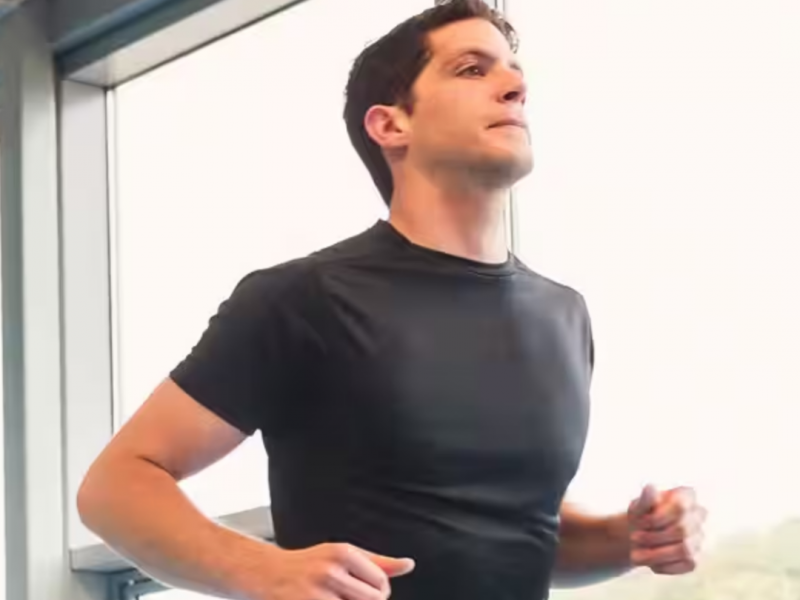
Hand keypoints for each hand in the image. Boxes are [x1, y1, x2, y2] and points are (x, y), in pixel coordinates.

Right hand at [258, 542, 414, 599]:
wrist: (266, 573)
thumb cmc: (310, 564)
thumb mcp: (343, 555)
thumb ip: (377, 563)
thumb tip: (409, 565)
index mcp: (342, 553)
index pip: (382, 583)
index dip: (380, 592)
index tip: (366, 590)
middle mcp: (330, 571)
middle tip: (351, 596)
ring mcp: (315, 595)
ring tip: (341, 597)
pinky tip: (329, 599)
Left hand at [627, 484, 706, 574]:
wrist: (638, 535)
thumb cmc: (641, 515)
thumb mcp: (638, 506)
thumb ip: (645, 499)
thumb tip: (650, 487)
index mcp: (686, 496)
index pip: (680, 507)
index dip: (658, 518)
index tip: (639, 521)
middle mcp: (698, 516)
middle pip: (682, 530)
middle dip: (653, 537)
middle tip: (633, 538)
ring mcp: (699, 537)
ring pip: (685, 550)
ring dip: (656, 554)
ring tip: (635, 555)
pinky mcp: (695, 558)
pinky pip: (685, 564)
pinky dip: (663, 565)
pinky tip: (649, 561)